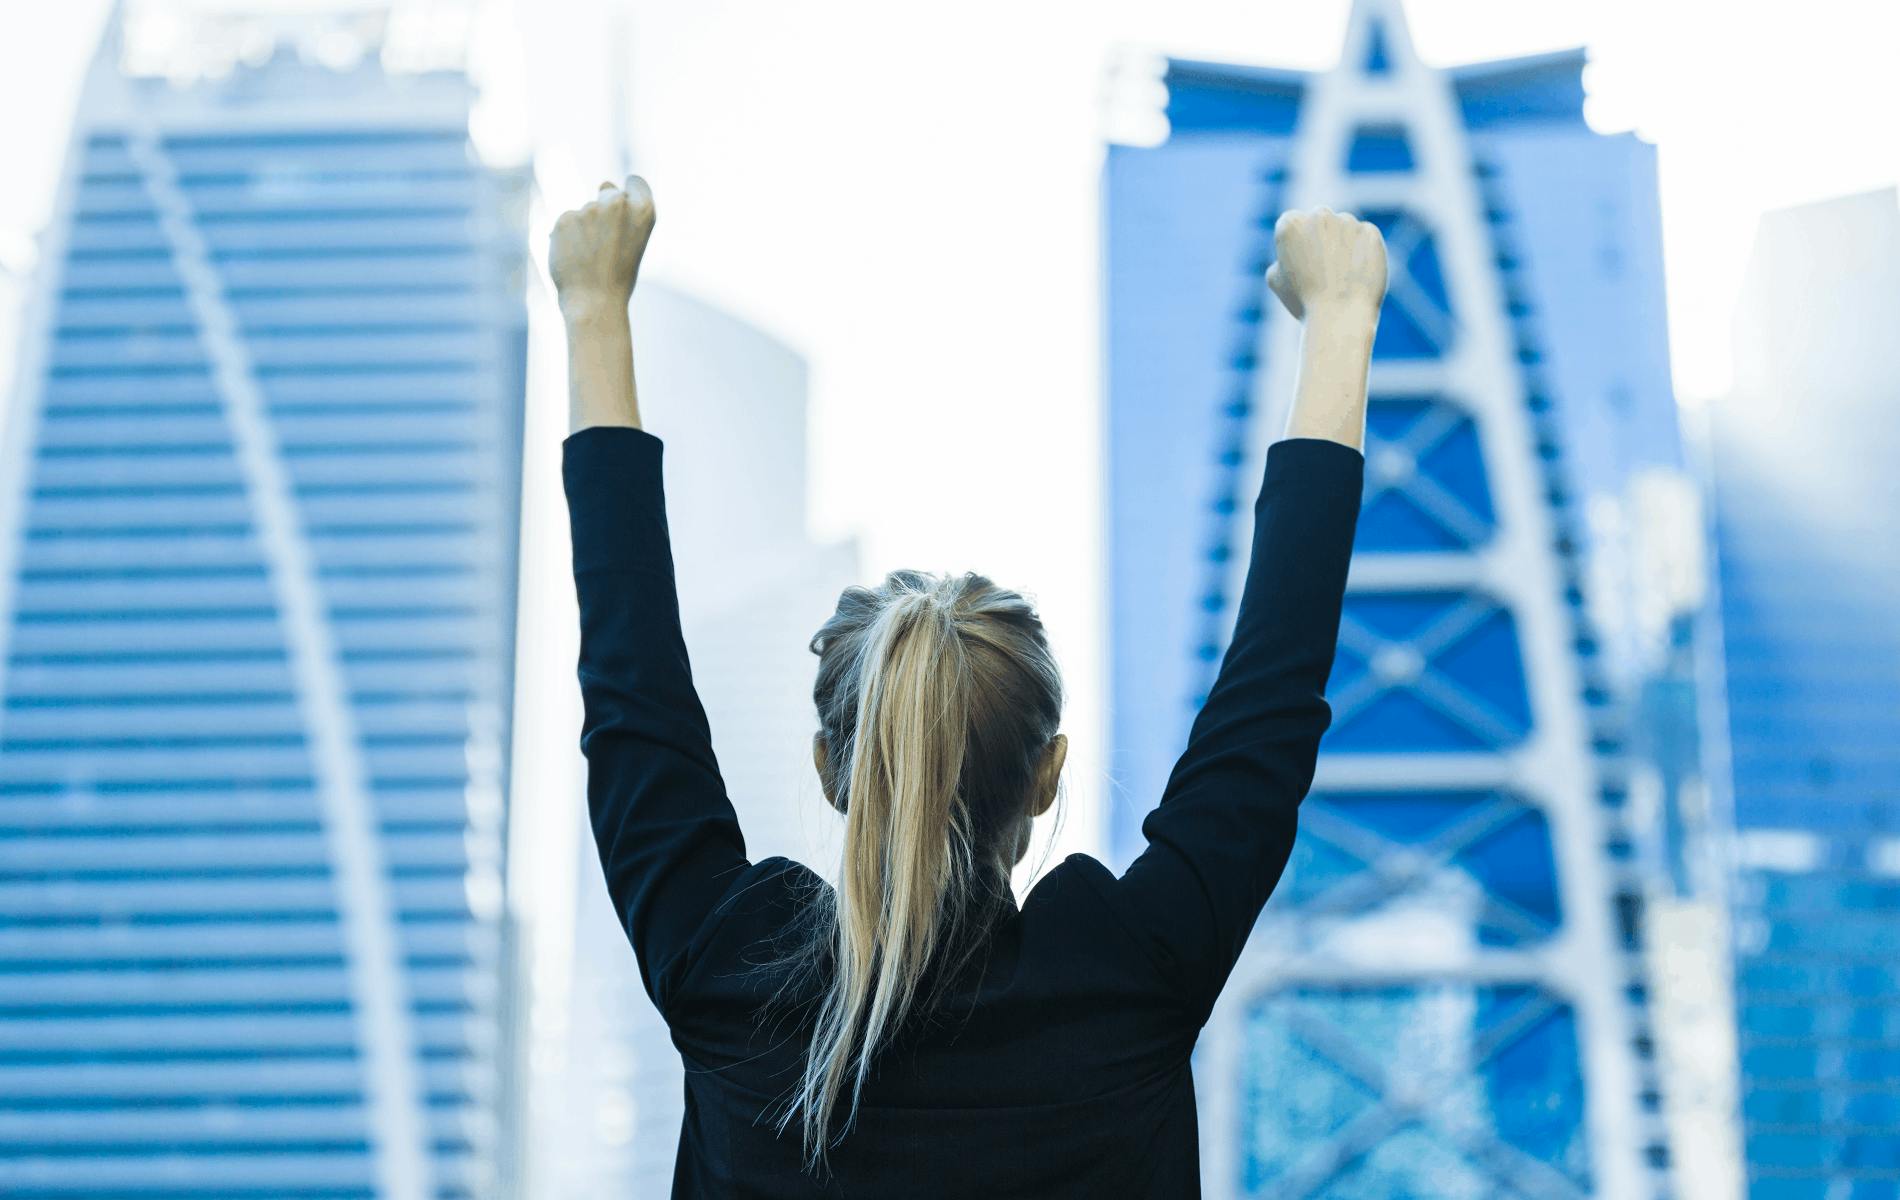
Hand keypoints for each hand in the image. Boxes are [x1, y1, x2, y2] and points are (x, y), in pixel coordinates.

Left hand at [550, 175, 655, 321]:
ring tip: (591, 258)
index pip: (636, 183)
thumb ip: (624, 212)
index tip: (625, 217)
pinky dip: (567, 237)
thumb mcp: (633, 241)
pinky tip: (574, 257)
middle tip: (607, 247)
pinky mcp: (566, 218)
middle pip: (608, 193)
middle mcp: (618, 203)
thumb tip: (603, 183)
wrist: (595, 302)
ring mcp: (590, 209)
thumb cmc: (619, 276)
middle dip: (605, 213)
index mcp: (644, 210)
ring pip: (585, 211)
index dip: (630, 197)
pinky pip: (566, 222)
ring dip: (585, 229)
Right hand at [1265, 207, 1386, 324]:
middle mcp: (1319, 215)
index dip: (1296, 246)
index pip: (1293, 224)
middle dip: (1321, 239)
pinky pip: (1364, 238)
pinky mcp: (1370, 232)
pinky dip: (1362, 252)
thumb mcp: (1276, 281)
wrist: (1340, 315)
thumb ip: (1282, 257)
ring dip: (1343, 244)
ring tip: (1341, 277)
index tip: (1301, 266)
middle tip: (1323, 270)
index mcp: (1291, 223)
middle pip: (1320, 221)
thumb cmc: (1303, 301)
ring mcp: (1347, 222)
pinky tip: (1357, 274)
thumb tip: (1293, 253)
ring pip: (1344, 228)